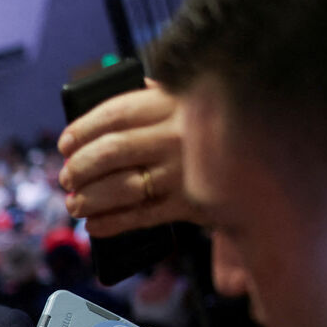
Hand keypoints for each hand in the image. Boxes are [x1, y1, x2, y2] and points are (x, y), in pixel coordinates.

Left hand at [58, 81, 199, 236]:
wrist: (261, 168)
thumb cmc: (208, 134)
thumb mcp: (187, 104)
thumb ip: (150, 101)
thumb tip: (89, 125)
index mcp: (176, 102)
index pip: (116, 114)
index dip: (82, 130)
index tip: (65, 144)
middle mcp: (181, 135)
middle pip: (112, 151)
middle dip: (79, 168)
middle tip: (66, 178)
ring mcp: (186, 171)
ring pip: (121, 187)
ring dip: (88, 199)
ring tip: (74, 204)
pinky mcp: (191, 204)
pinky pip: (140, 216)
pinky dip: (111, 223)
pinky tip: (94, 225)